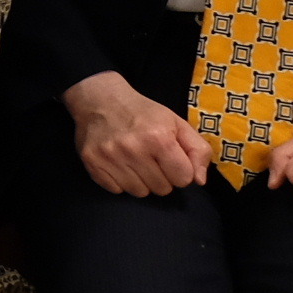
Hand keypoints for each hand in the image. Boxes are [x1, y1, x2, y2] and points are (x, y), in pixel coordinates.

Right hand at [64, 71, 212, 196]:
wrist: (100, 99)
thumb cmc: (143, 112)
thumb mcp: (177, 123)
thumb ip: (197, 150)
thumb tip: (199, 181)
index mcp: (159, 137)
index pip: (183, 179)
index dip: (180, 170)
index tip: (171, 158)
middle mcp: (133, 148)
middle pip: (162, 189)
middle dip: (161, 176)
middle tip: (151, 158)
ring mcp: (110, 157)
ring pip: (139, 192)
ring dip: (141, 180)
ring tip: (135, 161)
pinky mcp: (92, 163)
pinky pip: (116, 190)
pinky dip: (120, 181)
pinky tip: (119, 163)